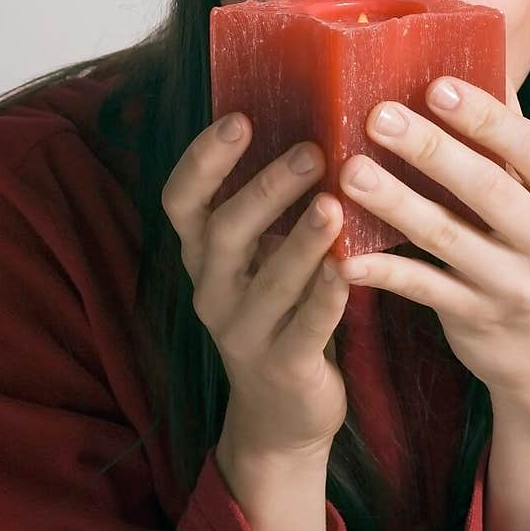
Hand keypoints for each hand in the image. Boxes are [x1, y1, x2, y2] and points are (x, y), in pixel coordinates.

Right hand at [161, 115, 349, 458]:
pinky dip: (324, 299)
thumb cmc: (280, 307)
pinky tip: (348, 270)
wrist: (282, 413)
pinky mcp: (282, 368)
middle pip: (223, 233)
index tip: (238, 117)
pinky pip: (303, 330)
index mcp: (204, 254)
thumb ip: (272, 205)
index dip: (203, 159)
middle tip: (310, 151)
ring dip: (299, 241)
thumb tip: (315, 118)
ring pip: (266, 282)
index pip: (181, 201)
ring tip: (333, 204)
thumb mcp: (262, 255)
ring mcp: (243, 333)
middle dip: (265, 189)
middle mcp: (213, 289)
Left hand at [334, 76, 529, 410]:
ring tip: (350, 172)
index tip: (437, 86)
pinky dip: (382, 271)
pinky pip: (422, 289)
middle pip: (487, 190)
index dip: (486, 118)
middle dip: (430, 150)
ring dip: (394, 202)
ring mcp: (515, 287)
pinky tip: (343, 253)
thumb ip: (513, 141)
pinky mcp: (476, 320)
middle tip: (378, 116)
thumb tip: (481, 59)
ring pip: (446, 238)